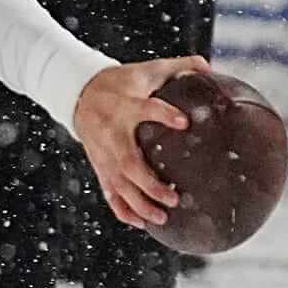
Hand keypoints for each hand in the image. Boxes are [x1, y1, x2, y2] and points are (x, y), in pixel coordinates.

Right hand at [70, 55, 212, 230]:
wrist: (80, 94)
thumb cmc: (121, 82)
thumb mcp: (145, 70)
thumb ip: (175, 66)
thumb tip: (207, 65)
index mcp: (124, 105)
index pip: (143, 109)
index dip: (162, 115)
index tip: (184, 122)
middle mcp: (112, 132)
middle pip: (128, 162)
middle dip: (149, 183)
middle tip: (174, 196)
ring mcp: (103, 153)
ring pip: (118, 184)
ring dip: (139, 203)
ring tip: (162, 217)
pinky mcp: (99, 165)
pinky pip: (109, 192)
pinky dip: (122, 209)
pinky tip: (141, 223)